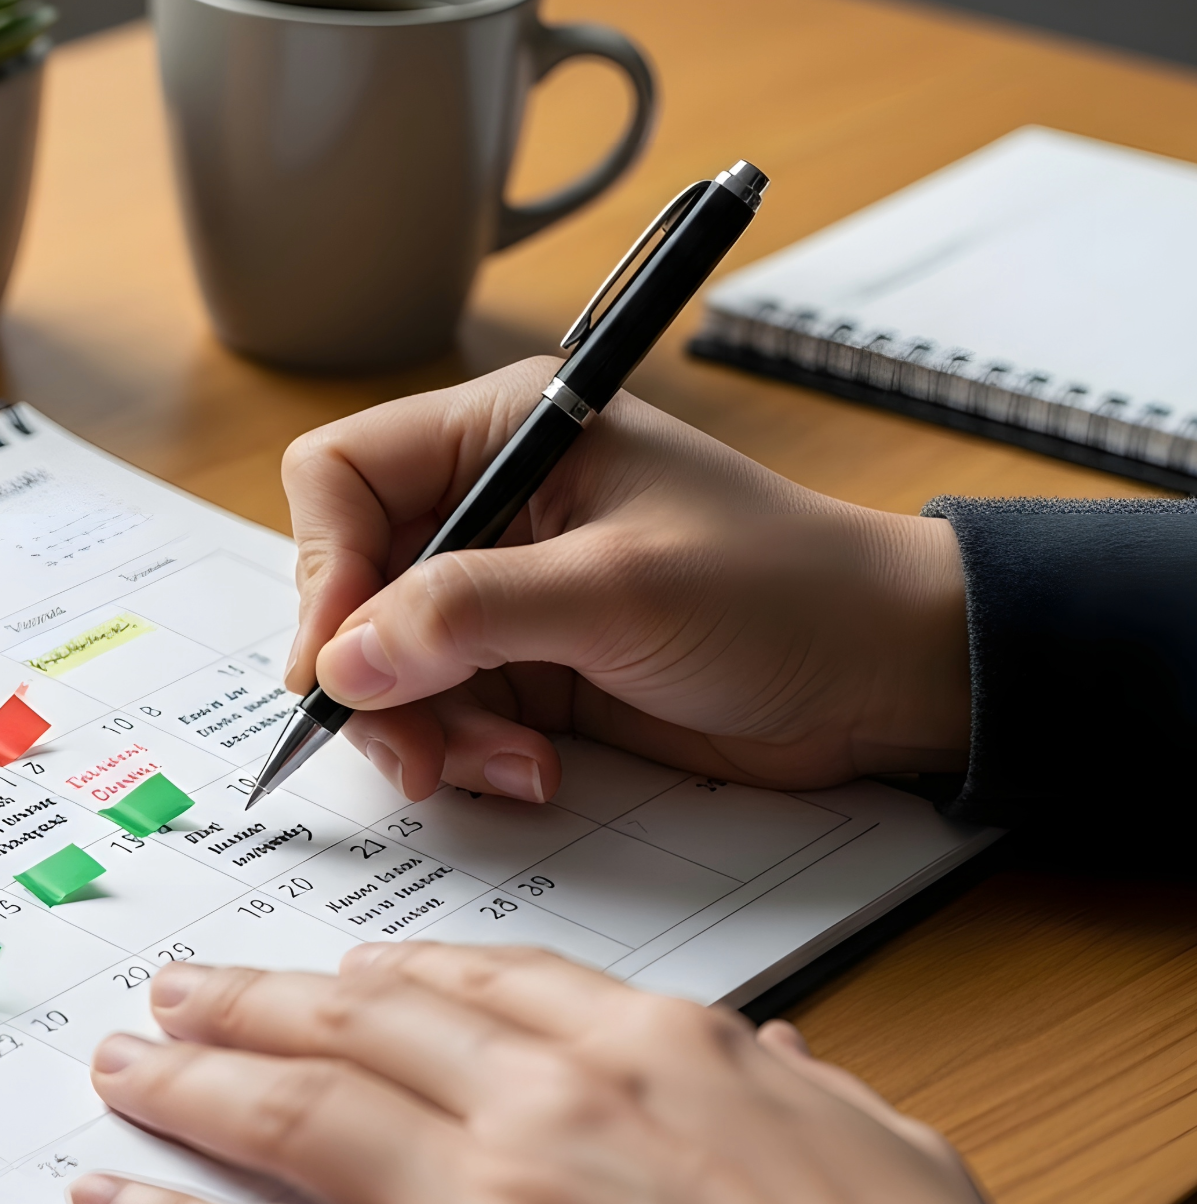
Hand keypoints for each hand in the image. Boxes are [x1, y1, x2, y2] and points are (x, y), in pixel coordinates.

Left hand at [71, 945, 1028, 1203]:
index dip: (404, 973)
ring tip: (123, 1068)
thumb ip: (800, 1093)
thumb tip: (771, 1057)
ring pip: (301, 1120)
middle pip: (365, 1029)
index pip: (497, 981)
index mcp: (657, 1051)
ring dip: (194, 1089)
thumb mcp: (893, 1155)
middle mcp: (553, 1108)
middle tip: (181, 993)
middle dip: (256, 1005)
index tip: (348, 972)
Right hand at [279, 358, 970, 799]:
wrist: (880, 676)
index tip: (338, 664)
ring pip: (384, 663)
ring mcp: (501, 591)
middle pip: (349, 584)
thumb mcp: (618, 592)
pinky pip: (439, 713)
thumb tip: (338, 661)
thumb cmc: (781, 593)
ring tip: (506, 767)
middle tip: (413, 750)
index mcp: (505, 432)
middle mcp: (487, 504)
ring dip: (424, 730)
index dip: (323, 570)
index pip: (342, 478)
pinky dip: (466, 754)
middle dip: (372, 675)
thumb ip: (468, 616)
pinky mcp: (523, 665)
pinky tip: (535, 771)